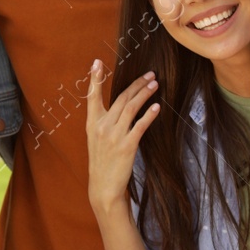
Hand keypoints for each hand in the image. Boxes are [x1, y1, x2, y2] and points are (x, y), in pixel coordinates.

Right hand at [85, 60, 158, 215]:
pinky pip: (140, 125)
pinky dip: (149, 114)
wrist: (103, 187)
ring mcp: (114, 136)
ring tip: (155, 84)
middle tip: (150, 74)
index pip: (92, 96)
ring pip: (131, 107)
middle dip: (137, 84)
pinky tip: (157, 107)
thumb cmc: (102, 162)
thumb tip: (119, 107)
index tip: (97, 62)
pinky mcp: (127, 146)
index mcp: (92, 123)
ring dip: (144, 93)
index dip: (95, 79)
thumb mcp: (96, 140)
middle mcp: (101, 126)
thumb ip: (104, 122)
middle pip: (121, 98)